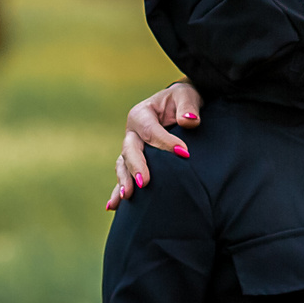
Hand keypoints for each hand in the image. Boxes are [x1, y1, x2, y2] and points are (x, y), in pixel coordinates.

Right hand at [107, 80, 203, 209]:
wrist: (178, 107)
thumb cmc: (182, 101)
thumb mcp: (187, 96)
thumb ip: (188, 107)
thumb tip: (189, 121)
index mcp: (142, 114)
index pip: (151, 131)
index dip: (166, 143)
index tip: (184, 153)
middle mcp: (133, 133)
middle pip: (130, 150)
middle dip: (136, 167)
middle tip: (144, 182)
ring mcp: (132, 149)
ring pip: (123, 165)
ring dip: (124, 181)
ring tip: (128, 196)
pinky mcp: (135, 162)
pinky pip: (124, 176)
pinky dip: (118, 191)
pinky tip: (114, 206)